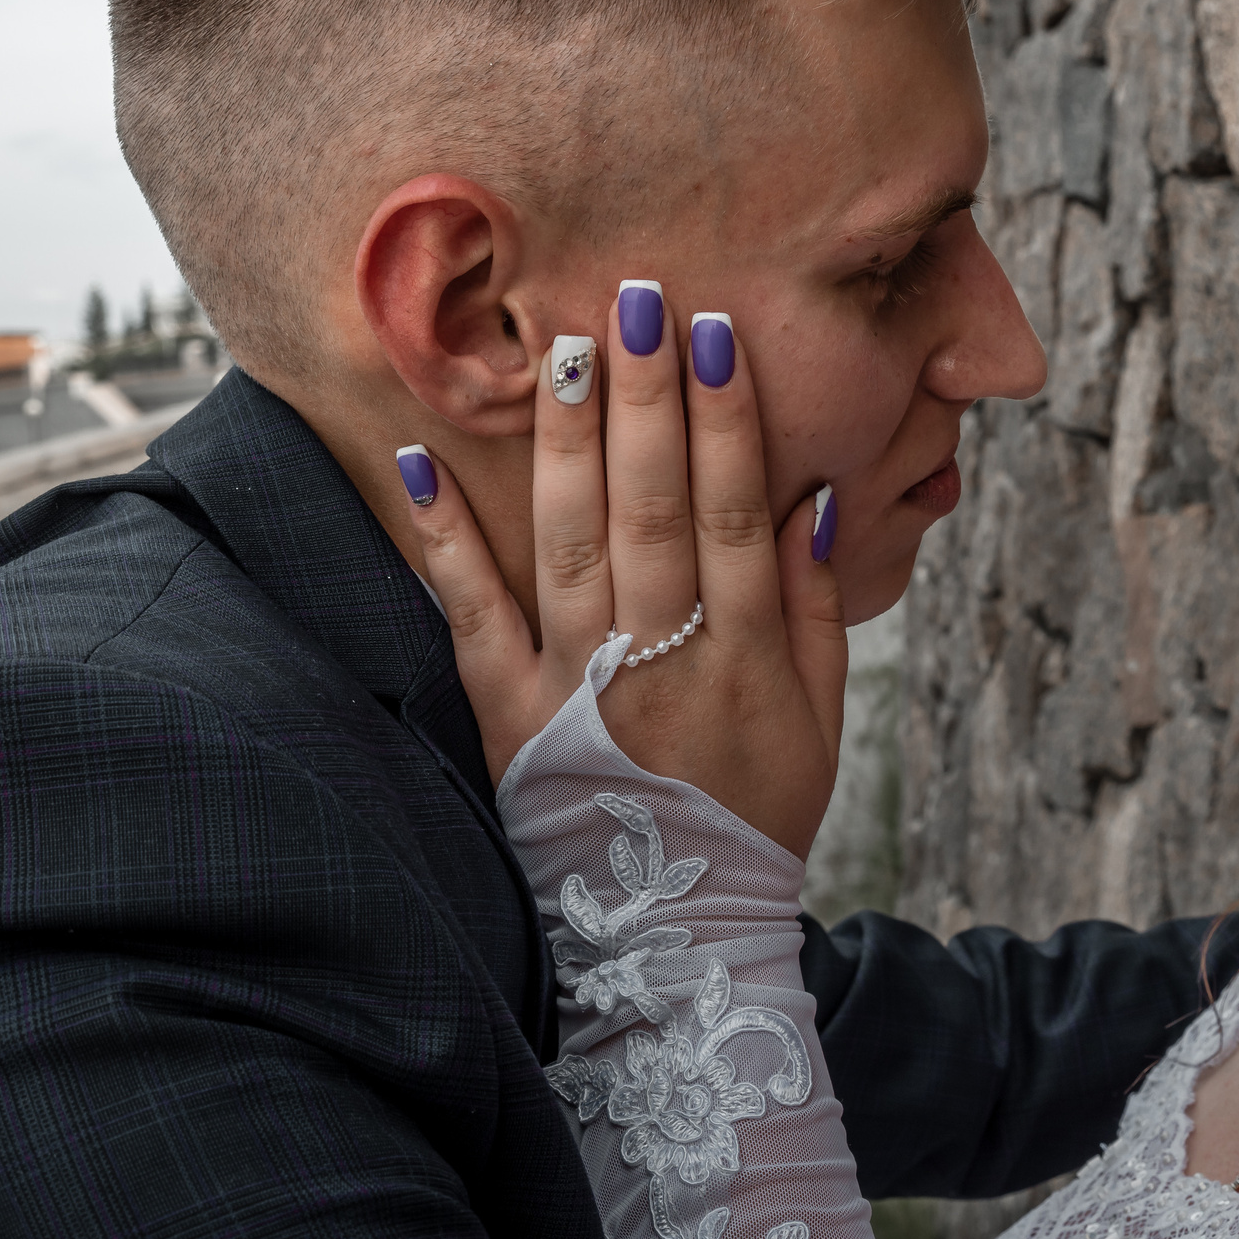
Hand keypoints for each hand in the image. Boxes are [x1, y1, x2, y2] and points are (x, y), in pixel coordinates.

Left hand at [393, 285, 848, 857]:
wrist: (680, 939)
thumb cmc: (758, 816)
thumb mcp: (822, 721)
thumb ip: (820, 607)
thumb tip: (811, 497)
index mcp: (744, 654)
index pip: (731, 510)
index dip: (725, 418)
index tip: (713, 333)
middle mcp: (659, 658)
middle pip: (653, 506)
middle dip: (645, 398)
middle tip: (636, 299)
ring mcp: (578, 684)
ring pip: (571, 540)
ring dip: (567, 439)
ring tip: (564, 347)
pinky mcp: (508, 715)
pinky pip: (468, 616)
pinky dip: (444, 539)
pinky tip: (416, 457)